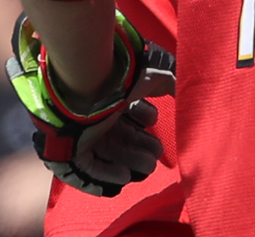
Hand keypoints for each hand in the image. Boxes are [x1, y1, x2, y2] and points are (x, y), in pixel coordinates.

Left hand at [7, 13, 173, 196]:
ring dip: (129, 161)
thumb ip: (171, 84)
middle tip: (156, 156)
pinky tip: (125, 177)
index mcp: (112, 96)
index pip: (129, 112)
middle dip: (141, 147)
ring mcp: (82, 133)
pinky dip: (107, 174)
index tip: (156, 127)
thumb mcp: (154, 77)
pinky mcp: (70, 150)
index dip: (145, 121)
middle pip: (121, 135)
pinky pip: (89, 167)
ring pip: (108, 152)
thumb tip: (183, 92)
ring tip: (148, 167)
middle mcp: (97, 114)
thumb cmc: (121, 79)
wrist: (87, 83)